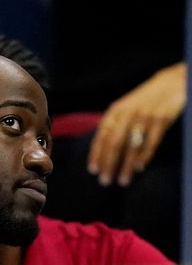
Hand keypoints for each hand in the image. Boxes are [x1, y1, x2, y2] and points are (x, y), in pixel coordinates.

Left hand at [88, 63, 185, 186]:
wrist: (170, 83)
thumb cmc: (143, 101)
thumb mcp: (124, 109)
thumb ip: (113, 126)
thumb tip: (101, 151)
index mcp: (115, 112)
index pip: (101, 136)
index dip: (96, 154)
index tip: (93, 171)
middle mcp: (127, 114)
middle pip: (114, 144)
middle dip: (108, 164)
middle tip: (105, 181)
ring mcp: (144, 117)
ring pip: (132, 146)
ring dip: (126, 166)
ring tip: (122, 181)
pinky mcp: (161, 120)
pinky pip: (151, 142)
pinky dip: (144, 156)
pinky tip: (138, 168)